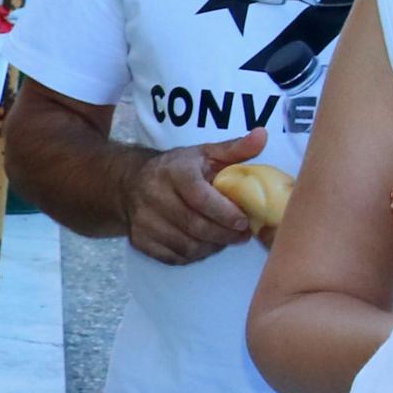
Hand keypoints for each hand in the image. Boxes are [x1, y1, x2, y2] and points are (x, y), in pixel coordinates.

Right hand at [125, 131, 270, 265]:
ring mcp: (144, 220)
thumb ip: (234, 149)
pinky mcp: (140, 240)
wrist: (130, 183)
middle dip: (224, 235)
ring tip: (224, 240)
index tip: (244, 221)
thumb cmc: (177, 169)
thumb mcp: (204, 154)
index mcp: (174, 172)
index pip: (200, 198)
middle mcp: (154, 195)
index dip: (225, 213)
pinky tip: (203, 245)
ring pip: (186, 245)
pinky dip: (193, 255)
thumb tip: (262, 135)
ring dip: (211, 247)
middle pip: (195, 225)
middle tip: (242, 235)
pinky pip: (173, 257)